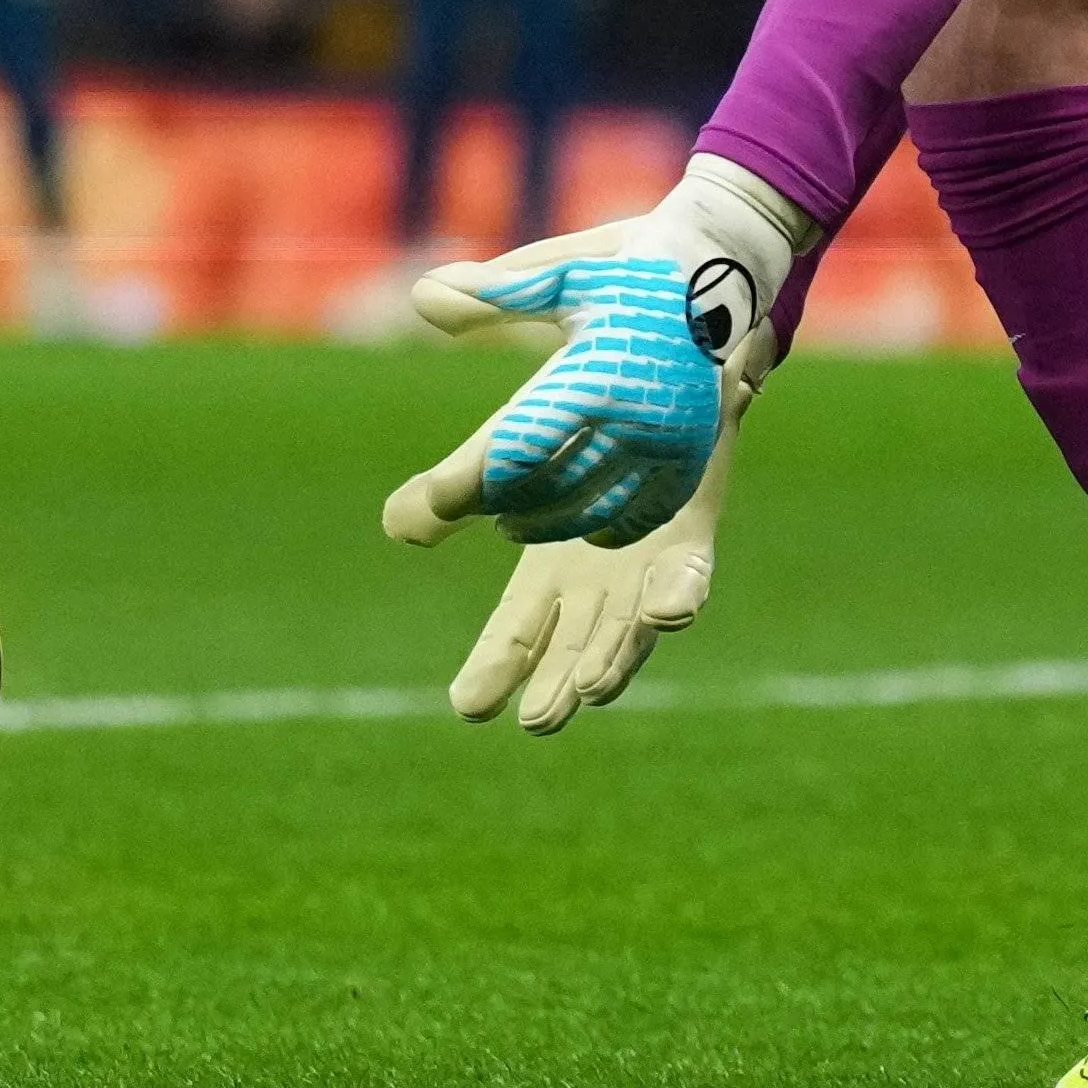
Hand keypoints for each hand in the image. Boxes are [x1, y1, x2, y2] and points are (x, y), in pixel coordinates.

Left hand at [380, 155, 813, 549]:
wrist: (724, 264)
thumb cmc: (626, 265)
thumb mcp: (558, 271)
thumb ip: (489, 293)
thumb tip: (420, 297)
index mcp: (594, 372)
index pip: (517, 448)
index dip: (466, 485)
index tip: (425, 506)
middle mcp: (636, 416)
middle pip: (547, 489)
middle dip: (494, 505)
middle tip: (452, 508)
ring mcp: (670, 442)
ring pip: (592, 510)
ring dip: (543, 521)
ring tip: (510, 517)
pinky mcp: (693, 454)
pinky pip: (643, 514)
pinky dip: (605, 528)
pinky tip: (581, 523)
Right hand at [442, 391, 746, 731]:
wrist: (652, 366)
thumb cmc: (576, 419)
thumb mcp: (503, 453)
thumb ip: (455, 490)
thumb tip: (396, 526)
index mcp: (548, 573)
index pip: (515, 635)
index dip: (493, 669)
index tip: (468, 706)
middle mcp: (600, 585)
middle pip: (574, 649)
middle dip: (558, 685)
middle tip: (538, 720)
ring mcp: (648, 567)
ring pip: (630, 629)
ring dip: (614, 657)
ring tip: (592, 687)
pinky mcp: (692, 537)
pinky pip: (689, 576)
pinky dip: (678, 596)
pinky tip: (666, 611)